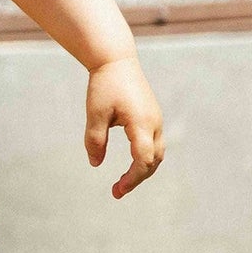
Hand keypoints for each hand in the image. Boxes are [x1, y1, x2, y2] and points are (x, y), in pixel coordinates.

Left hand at [85, 56, 163, 198]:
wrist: (117, 61)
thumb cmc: (104, 85)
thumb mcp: (95, 113)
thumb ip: (94, 140)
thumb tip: (95, 164)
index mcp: (142, 124)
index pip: (143, 160)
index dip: (132, 178)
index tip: (117, 190)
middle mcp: (155, 124)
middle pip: (153, 161)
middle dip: (137, 178)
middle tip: (116, 191)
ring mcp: (156, 120)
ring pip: (156, 154)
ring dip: (142, 169)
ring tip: (122, 182)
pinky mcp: (152, 117)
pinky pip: (153, 144)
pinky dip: (144, 158)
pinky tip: (130, 164)